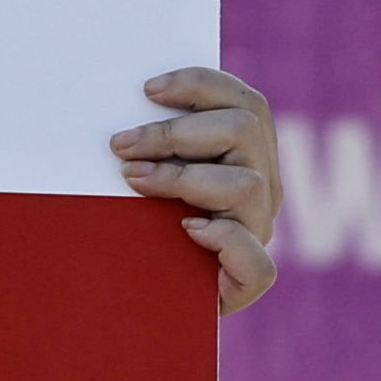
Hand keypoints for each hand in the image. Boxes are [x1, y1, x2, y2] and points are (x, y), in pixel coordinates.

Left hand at [115, 65, 281, 313]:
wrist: (137, 296)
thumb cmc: (131, 220)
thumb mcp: (140, 169)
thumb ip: (147, 140)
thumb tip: (122, 108)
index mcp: (244, 153)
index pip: (245, 102)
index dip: (200, 85)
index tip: (147, 89)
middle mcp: (260, 189)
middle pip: (246, 130)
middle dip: (173, 132)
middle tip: (120, 145)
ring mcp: (257, 231)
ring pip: (249, 185)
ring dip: (182, 177)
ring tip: (135, 182)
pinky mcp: (247, 280)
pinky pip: (258, 264)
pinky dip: (225, 242)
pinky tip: (187, 230)